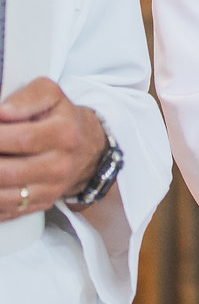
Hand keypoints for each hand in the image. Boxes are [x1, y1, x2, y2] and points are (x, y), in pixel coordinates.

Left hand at [0, 79, 106, 220]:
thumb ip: (25, 98)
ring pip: (3, 196)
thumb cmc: (60, 118)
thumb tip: (2, 112)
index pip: (20, 138)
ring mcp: (50, 189)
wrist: (85, 149)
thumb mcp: (50, 94)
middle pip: (7, 172)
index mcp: (64, 134)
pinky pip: (6, 209)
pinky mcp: (40, 204)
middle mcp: (60, 165)